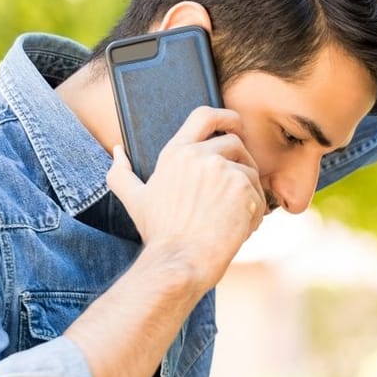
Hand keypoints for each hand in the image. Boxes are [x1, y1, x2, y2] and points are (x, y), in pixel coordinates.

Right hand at [107, 106, 266, 292]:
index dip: (225, 116)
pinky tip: (238, 230)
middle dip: (242, 162)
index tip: (235, 124)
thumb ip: (121, 172)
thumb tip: (117, 150)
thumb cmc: (159, 234)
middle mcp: (201, 155)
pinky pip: (259, 195)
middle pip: (235, 143)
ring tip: (232, 217)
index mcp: (176, 152)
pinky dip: (254, 213)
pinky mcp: (244, 189)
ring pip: (250, 171)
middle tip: (238, 188)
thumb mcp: (134, 199)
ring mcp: (224, 171)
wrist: (180, 261)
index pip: (204, 116)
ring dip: (248, 193)